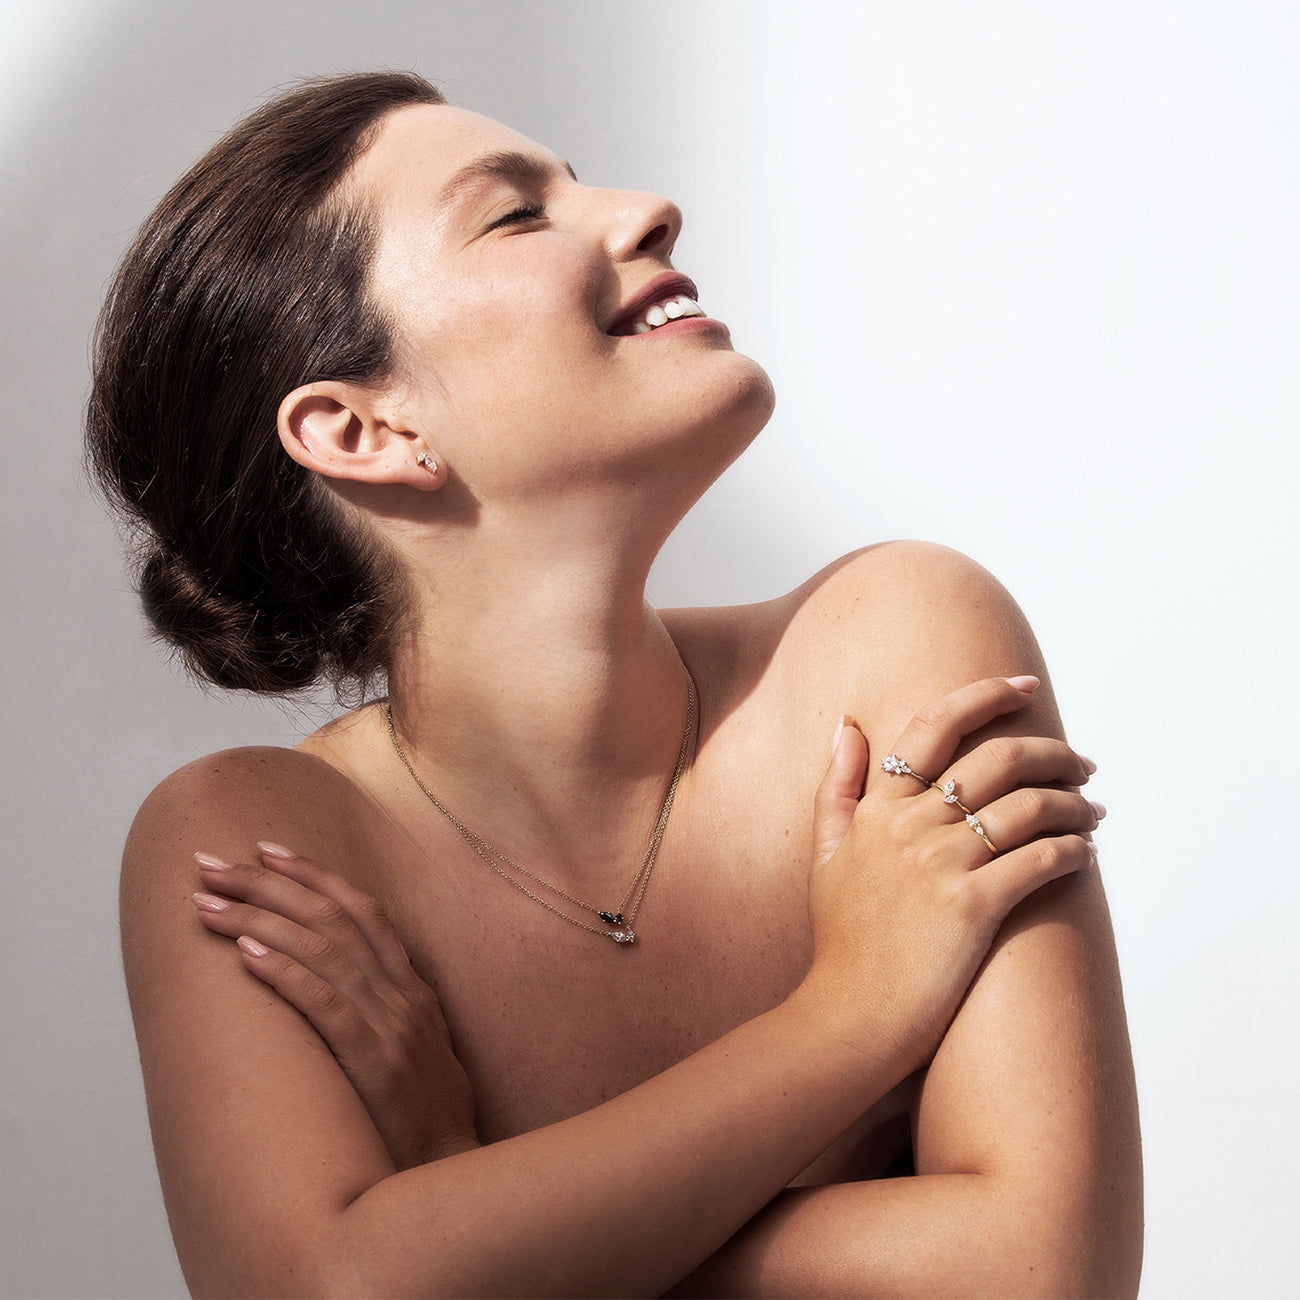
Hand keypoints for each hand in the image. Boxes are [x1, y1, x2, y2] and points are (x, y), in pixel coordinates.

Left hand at [190, 844, 476, 1169]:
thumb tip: (340, 979)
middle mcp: (403, 995)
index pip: (362, 909)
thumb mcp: (417, 1047)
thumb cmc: (425, 1116)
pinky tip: (246, 953)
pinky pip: (325, 1005)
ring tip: (208, 904)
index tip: (266, 849)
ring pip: (322, 950)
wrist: (451, 1172)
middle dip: (268, 884)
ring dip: (259, 918)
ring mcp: (392, 1025)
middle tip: (212, 863)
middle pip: (333, 917)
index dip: (314, 874)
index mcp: (412, 986)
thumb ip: (387, 1008)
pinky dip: (285, 972)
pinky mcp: (376, 1062)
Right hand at [801, 675, 1100, 1077]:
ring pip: (1029, 808)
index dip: (984, 696)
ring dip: (1074, 804)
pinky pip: (1041, 860)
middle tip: (1081, 764)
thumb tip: (846, 728)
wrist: (849, 1015)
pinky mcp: (974, 907)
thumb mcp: (824, 853)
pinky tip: (1086, 852)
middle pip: (997, 760)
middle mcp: (911, 826)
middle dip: (1052, 753)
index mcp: (878, 809)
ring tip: (1093, 811)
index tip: (1025, 687)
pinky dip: (1074, 849)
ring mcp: (942, 865)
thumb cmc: (841, 939)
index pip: (934, 726)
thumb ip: (836, 787)